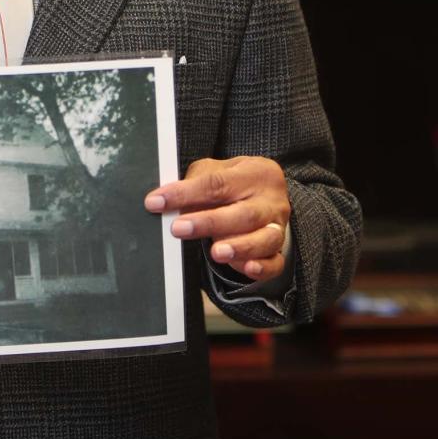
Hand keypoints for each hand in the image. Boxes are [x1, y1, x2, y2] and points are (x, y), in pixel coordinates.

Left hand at [144, 156, 290, 280]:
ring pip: (264, 239)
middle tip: (179, 228)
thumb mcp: (215, 170)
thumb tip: (167, 201)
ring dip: (239, 247)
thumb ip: (195, 183)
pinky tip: (247, 267)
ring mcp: (279, 227)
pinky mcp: (280, 251)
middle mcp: (271, 201)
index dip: (185, 193)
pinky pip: (275, 263)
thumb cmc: (233, 181)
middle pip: (243, 213)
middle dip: (209, 223)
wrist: (266, 193)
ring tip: (216, 252)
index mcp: (255, 173)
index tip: (157, 201)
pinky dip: (262, 267)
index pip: (217, 183)